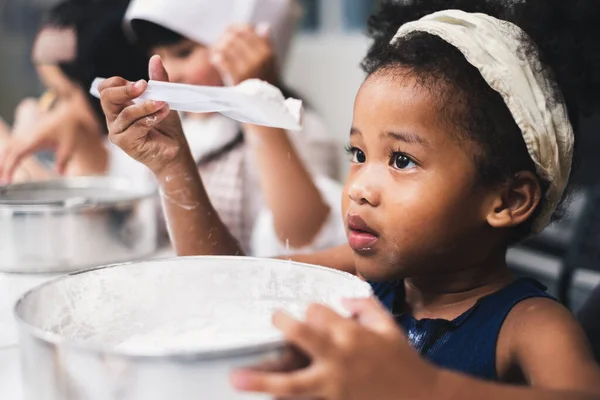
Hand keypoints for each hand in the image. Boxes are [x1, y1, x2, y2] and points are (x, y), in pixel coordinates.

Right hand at [0, 99, 103, 181]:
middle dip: (3, 167)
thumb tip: (60, 173)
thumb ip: (63, 160)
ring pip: (8, 148)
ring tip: (1, 177)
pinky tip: (5, 165)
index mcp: (35, 139)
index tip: (8, 179)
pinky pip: (12, 146)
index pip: (17, 154)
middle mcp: (26, 136)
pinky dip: (7, 155)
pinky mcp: (26, 135)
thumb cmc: (68, 129)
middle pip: (8, 152)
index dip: (10, 167)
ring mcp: (25, 134)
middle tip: (2, 182)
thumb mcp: (69, 146)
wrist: (67, 115)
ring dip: (3, 161)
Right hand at [99, 55, 189, 177]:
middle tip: (144, 86)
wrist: (175, 152)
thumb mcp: (163, 99)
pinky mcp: (125, 143)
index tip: (141, 83)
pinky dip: (152, 118)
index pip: (105, 88)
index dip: (118, 82)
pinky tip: (163, 113)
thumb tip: (155, 58)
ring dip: (146, 106)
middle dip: (126, 90)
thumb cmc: (166, 128)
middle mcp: (113, 119)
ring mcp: (117, 132)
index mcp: (118, 107)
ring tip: (163, 103)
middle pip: (106, 97)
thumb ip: (158, 81)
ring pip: (125, 113)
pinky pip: (136, 126)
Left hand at [210, 24, 276, 85]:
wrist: (262, 105)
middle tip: (220, 45)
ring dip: (218, 48)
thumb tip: (264, 26)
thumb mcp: (269, 62)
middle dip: (224, 39)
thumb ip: (265, 43)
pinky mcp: (237, 77)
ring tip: (217, 53)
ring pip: (226, 46)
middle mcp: (259, 57)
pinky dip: (216, 58)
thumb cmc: (262, 81)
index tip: (228, 32)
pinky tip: (216, 61)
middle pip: (234, 37)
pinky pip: (221, 59)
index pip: (247, 30)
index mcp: (267, 51)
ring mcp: (249, 67)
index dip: (234, 29)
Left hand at [231, 298, 438, 399]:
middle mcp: (339, 357)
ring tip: (235, 378)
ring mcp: (334, 385)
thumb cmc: (405, 362)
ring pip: (292, 381)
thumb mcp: (390, 327)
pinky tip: (267, 399)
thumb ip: (365, 306)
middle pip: (300, 335)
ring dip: (262, 378)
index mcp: (352, 334)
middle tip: (272, 319)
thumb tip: (344, 299)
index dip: (312, 311)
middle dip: (282, 324)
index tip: (312, 314)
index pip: (318, 312)